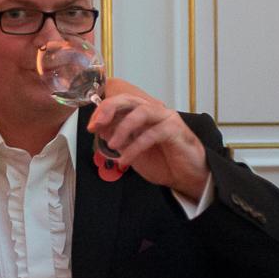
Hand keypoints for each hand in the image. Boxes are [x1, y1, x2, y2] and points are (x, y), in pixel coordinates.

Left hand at [89, 80, 208, 200]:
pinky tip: (125, 159)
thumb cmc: (162, 162)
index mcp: (143, 114)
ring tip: (112, 144)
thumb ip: (118, 139)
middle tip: (96, 125)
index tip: (91, 126)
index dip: (103, 111)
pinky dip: (135, 147)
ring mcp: (166, 119)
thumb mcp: (132, 150)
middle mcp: (155, 112)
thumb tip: (100, 130)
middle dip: (109, 109)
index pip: (120, 103)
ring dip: (123, 127)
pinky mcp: (176, 131)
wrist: (187, 178)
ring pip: (142, 112)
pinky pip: (152, 134)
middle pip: (129, 99)